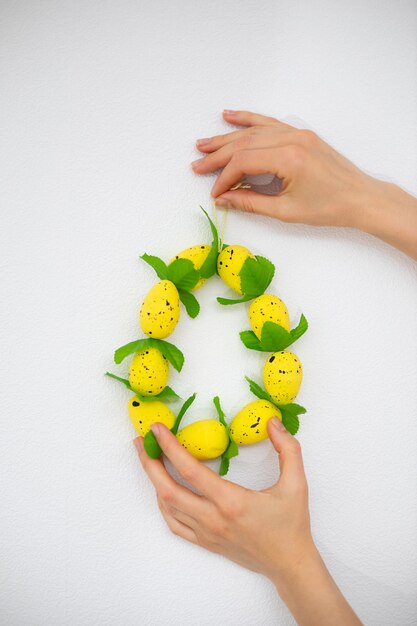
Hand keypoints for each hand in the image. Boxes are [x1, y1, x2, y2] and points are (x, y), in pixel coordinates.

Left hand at [134, 417, 361, 624]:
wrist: (290, 564)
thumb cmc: (291, 525)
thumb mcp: (296, 484)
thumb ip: (288, 449)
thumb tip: (272, 422)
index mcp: (230, 501)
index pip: (190, 469)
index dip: (169, 446)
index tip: (157, 429)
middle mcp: (212, 518)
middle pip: (167, 489)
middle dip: (149, 463)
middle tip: (141, 441)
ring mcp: (206, 533)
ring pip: (167, 507)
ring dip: (153, 481)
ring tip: (148, 459)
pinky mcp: (205, 542)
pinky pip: (174, 524)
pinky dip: (163, 505)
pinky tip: (163, 491)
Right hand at [192, 109, 416, 259]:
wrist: (361, 198)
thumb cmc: (330, 208)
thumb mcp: (286, 211)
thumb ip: (251, 203)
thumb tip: (224, 200)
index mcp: (289, 159)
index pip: (243, 162)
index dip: (224, 178)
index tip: (215, 193)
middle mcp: (292, 140)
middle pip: (244, 143)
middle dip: (218, 156)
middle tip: (197, 164)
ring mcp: (297, 133)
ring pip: (254, 132)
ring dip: (227, 137)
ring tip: (205, 144)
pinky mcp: (301, 134)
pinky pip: (270, 123)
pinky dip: (249, 120)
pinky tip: (231, 116)